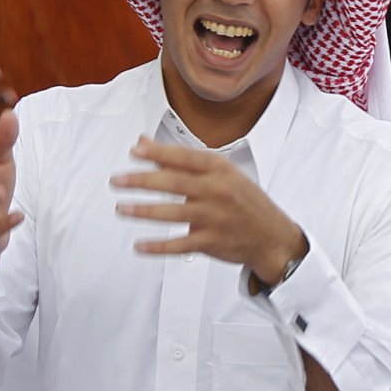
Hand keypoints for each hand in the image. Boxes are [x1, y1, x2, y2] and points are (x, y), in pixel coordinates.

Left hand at [112, 138, 306, 284]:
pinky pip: (179, 244)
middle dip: (142, 181)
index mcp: (220, 170)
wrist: (273, 237)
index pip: (184, 157)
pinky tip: (140, 245)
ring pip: (173, 213)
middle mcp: (217, 191)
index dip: (158, 153)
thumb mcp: (221, 174)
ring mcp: (215, 217)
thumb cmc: (244, 201)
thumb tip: (144, 144)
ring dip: (143, 212)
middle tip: (117, 181)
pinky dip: (158, 246)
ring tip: (122, 209)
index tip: (134, 151)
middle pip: (174, 183)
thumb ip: (182, 160)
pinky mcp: (211, 242)